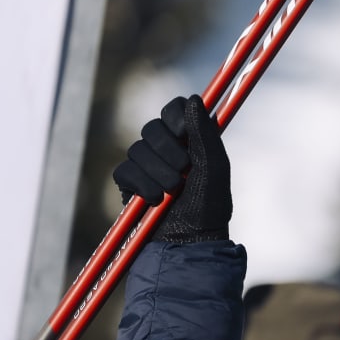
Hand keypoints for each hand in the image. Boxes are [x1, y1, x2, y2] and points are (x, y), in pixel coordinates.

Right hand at [110, 95, 231, 243]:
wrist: (190, 241)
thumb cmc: (209, 207)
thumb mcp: (214, 168)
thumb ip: (205, 133)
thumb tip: (194, 98)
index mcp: (189, 141)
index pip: (174, 109)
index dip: (176, 116)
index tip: (184, 134)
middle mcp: (166, 149)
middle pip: (152, 128)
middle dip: (169, 151)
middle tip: (184, 172)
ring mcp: (145, 166)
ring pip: (137, 150)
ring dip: (159, 173)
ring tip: (174, 192)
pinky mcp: (129, 184)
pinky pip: (125, 172)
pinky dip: (142, 186)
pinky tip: (155, 200)